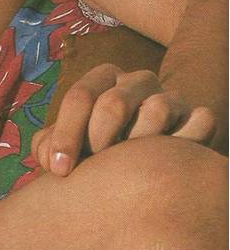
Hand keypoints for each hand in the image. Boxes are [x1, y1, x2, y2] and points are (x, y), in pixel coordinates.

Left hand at [31, 63, 216, 176]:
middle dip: (98, 140)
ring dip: (139, 144)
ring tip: (130, 166)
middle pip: (114, 103)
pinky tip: (169, 161)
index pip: (80, 97)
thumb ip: (50, 147)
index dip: (66, 135)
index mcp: (103, 79)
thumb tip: (48, 157)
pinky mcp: (198, 115)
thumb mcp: (72, 144)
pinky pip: (200, 120)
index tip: (60, 170)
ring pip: (157, 110)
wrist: (150, 159)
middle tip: (95, 167)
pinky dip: (186, 140)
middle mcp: (137, 81)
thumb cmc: (99, 150)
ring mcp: (170, 96)